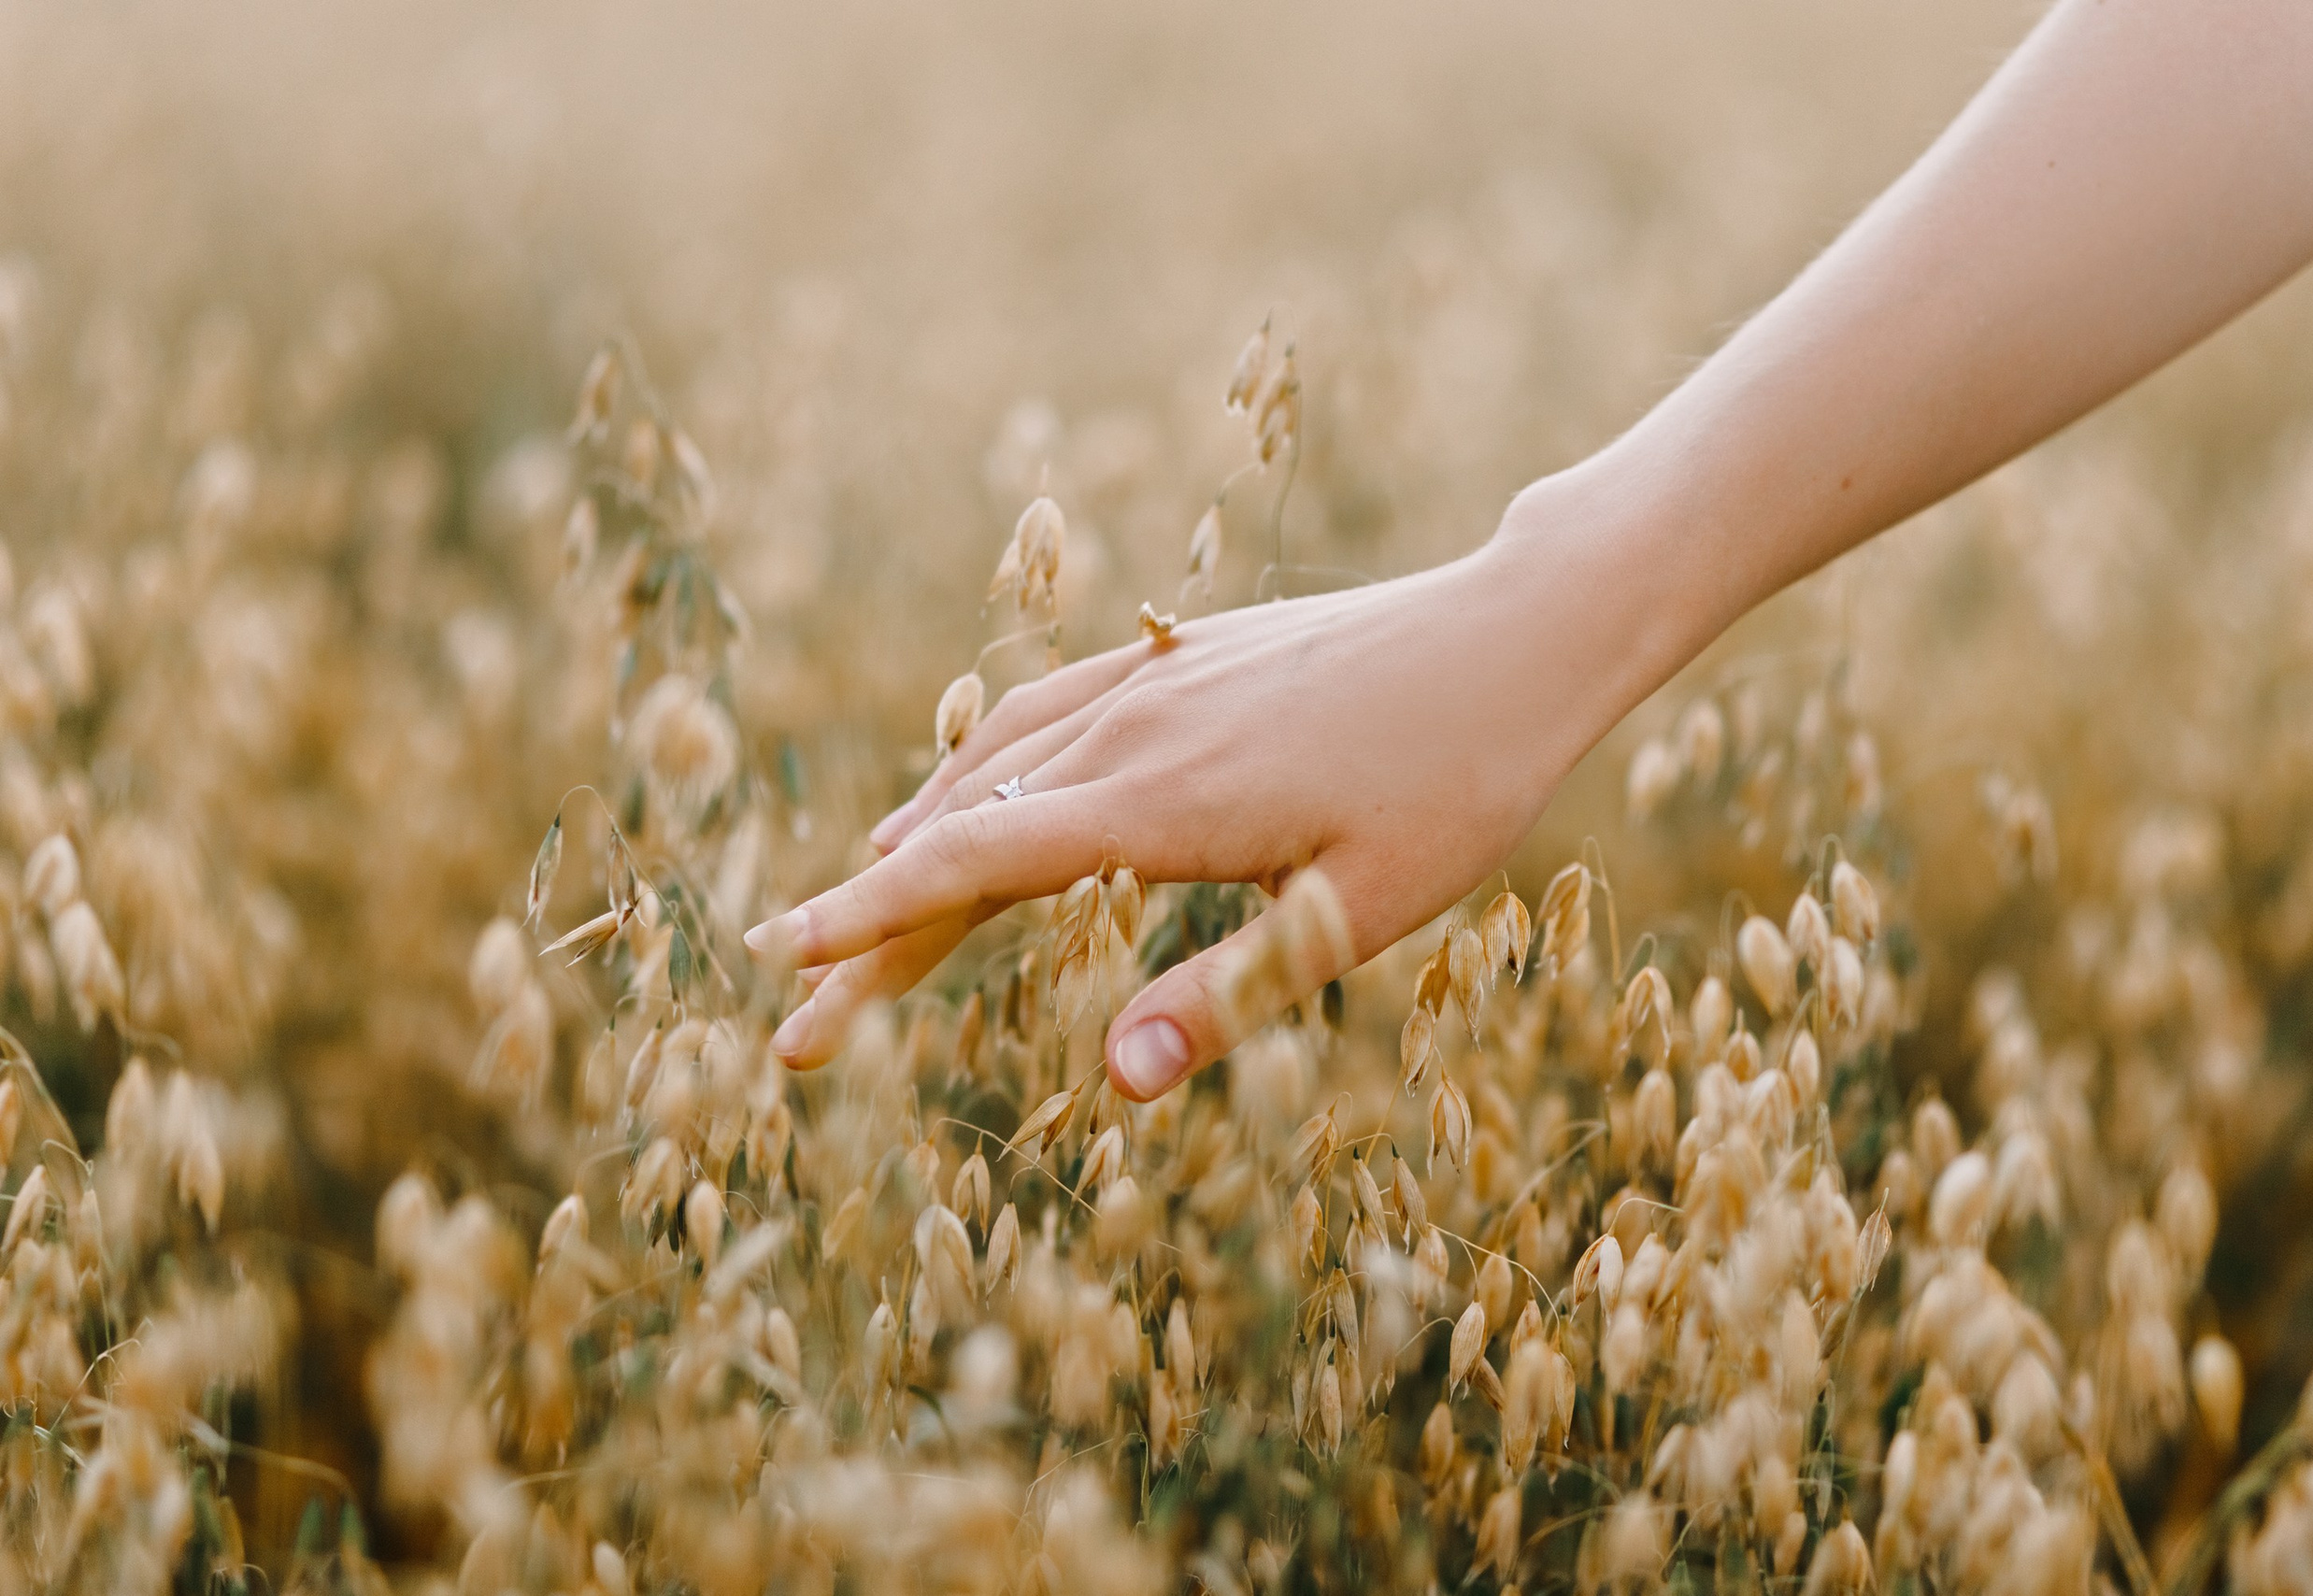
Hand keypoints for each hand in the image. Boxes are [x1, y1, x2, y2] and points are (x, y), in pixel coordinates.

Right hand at [745, 513, 1674, 1099]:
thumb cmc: (1454, 785)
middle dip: (870, 923)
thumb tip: (1112, 1079)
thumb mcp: (1357, 913)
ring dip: (915, 840)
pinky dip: (981, 761)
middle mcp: (1129, 734)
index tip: (781, 965)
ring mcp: (1151, 683)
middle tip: (794, 1010)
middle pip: (959, 833)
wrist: (1515, 634)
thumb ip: (1227, 993)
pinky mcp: (1182, 655)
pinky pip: (1045, 711)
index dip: (867, 921)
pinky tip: (976, 780)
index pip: (970, 869)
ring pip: (992, 765)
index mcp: (1156, 806)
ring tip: (859, 906)